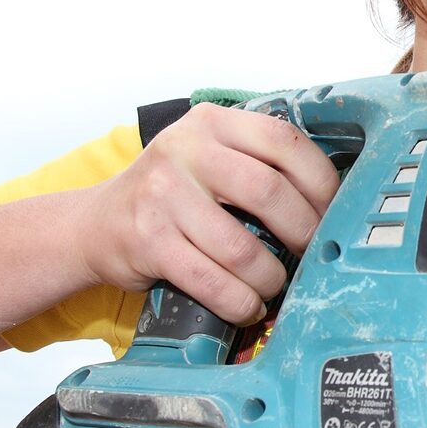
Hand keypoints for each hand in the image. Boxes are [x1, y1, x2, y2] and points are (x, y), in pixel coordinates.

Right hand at [76, 102, 338, 324]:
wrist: (94, 225)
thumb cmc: (168, 194)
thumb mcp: (208, 155)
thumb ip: (257, 161)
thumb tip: (330, 201)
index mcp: (212, 123)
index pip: (284, 141)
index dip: (320, 181)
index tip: (333, 210)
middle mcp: (185, 150)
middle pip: (269, 192)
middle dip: (303, 231)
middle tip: (312, 252)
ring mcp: (163, 195)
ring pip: (242, 247)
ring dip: (270, 276)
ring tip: (276, 285)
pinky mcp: (148, 240)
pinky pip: (211, 280)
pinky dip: (239, 301)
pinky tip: (248, 304)